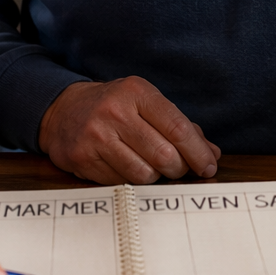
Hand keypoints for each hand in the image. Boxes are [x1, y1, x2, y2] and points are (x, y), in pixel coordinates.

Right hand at [38, 77, 220, 184]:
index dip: (198, 153)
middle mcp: (115, 111)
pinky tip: (128, 167)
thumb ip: (179, 126)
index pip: (178, 128)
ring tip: (152, 168)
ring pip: (144, 174)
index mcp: (136, 92)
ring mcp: (96, 135)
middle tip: (179, 169)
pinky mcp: (82, 158)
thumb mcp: (146, 104)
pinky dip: (132, 181)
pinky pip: (121, 182)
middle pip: (164, 155)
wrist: (62, 110)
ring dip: (156, 178)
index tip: (209, 166)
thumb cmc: (114, 107)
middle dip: (179, 169)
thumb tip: (212, 153)